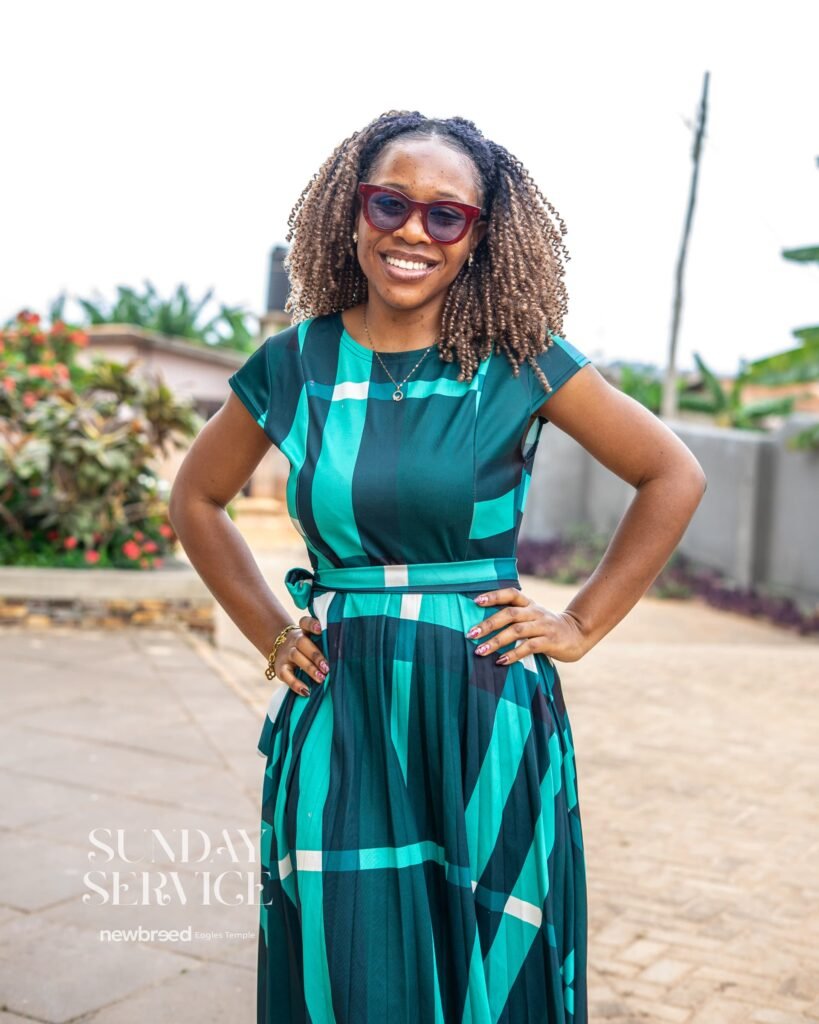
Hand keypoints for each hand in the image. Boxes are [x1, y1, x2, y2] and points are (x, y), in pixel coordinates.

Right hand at [273, 616, 328, 696]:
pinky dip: (296, 684)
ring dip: (309, 668)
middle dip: (316, 655)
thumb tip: (345, 655)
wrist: (280, 649)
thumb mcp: (312, 640)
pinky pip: (286, 675)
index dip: (312, 624)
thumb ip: (324, 643)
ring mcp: (286, 653)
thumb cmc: (307, 647)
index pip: (305, 622)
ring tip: (321, 678)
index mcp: (304, 631)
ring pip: (296, 657)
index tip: (320, 629)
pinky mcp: (280, 668)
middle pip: (303, 642)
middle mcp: (294, 640)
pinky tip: (306, 691)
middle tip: (327, 667)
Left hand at [466, 588, 589, 664]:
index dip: (494, 596)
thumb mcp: (532, 616)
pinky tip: (501, 661)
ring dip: (496, 641)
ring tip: (480, 651)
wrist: (577, 634)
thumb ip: (514, 616)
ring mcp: (543, 626)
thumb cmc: (546, 627)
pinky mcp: (550, 641)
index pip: (510, 594)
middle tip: (471, 634)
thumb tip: (482, 624)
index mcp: (529, 603)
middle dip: (488, 624)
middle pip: (509, 614)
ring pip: (517, 631)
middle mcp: (535, 612)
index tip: (476, 601)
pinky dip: (513, 654)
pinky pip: (529, 647)